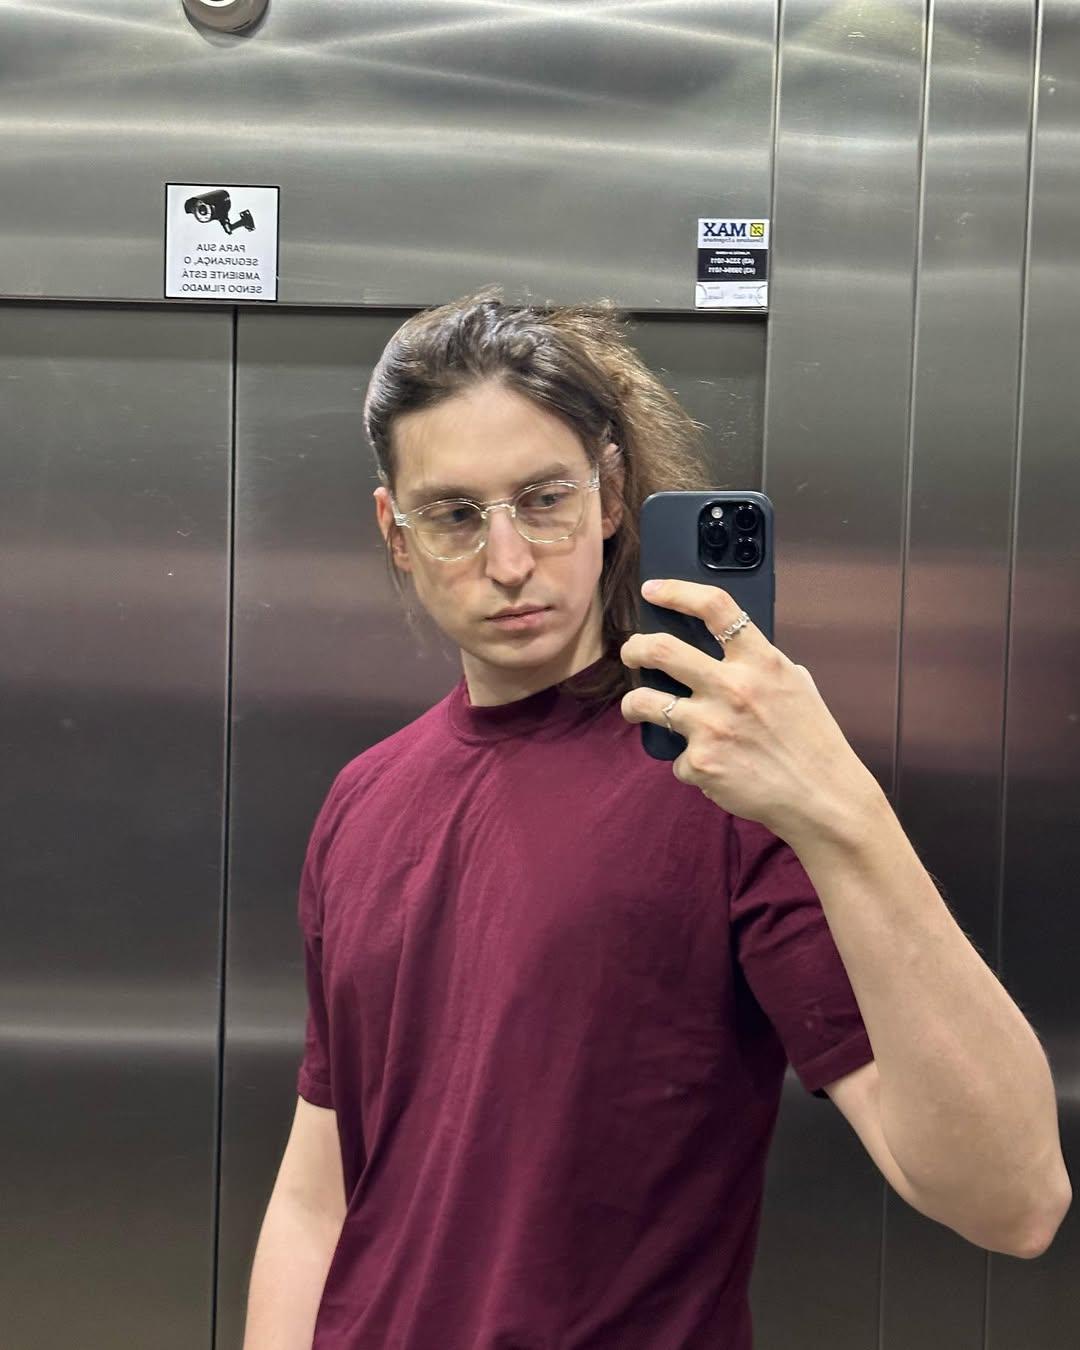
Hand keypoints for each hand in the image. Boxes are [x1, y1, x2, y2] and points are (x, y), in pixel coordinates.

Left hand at [618, 579, 879, 843]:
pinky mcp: (700, 763)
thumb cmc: (813, 742)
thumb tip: (729, 651)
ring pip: (643, 702)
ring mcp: (711, 726)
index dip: (676, 591)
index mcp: (761, 661)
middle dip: (634, 648)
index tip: (652, 590)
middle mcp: (732, 687)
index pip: (714, 607)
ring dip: (632, 704)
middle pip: (660, 649)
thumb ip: (762, 665)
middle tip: (631, 654)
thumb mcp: (797, 686)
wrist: (823, 798)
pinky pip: (675, 757)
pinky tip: (709, 768)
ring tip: (636, 708)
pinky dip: (687, 763)